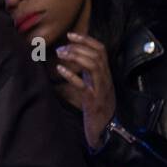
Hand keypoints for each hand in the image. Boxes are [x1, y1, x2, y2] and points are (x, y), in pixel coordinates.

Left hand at [53, 32, 117, 148]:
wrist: (107, 132)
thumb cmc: (98, 109)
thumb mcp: (94, 87)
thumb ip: (88, 73)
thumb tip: (74, 57)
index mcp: (105, 75)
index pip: (101, 50)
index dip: (87, 40)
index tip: (70, 34)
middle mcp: (105, 80)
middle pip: (97, 55)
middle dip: (78, 47)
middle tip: (61, 48)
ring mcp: (100, 91)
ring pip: (94, 66)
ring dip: (76, 57)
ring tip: (61, 55)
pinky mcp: (93, 102)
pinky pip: (83, 86)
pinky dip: (71, 76)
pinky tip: (59, 69)